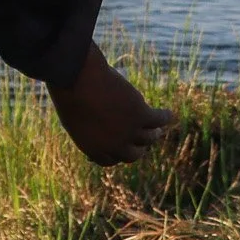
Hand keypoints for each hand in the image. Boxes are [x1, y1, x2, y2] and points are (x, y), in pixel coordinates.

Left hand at [46, 43, 169, 164]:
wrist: (76, 79)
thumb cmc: (70, 93)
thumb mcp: (75, 115)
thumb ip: (88, 127)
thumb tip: (100, 129)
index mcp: (92, 148)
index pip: (111, 160)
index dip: (118, 154)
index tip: (123, 147)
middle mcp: (113, 145)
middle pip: (133, 155)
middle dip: (139, 149)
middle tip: (144, 142)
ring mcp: (129, 131)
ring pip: (149, 138)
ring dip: (154, 133)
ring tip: (157, 127)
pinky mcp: (142, 115)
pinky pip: (160, 119)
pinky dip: (166, 116)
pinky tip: (169, 114)